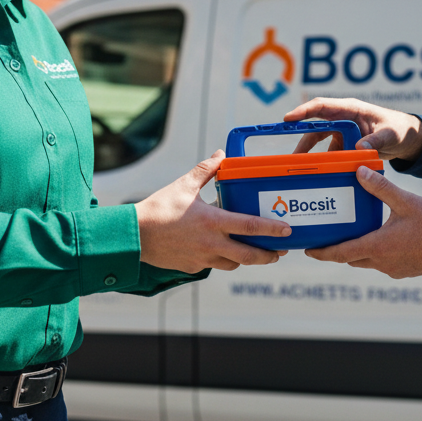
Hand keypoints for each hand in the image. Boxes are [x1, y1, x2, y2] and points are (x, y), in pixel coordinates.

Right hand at [135, 151, 290, 272]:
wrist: (134, 235)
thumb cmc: (159, 208)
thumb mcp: (184, 185)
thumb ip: (206, 169)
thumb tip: (221, 153)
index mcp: (213, 222)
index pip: (250, 227)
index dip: (272, 229)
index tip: (287, 230)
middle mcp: (212, 244)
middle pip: (249, 255)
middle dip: (268, 255)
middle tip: (280, 251)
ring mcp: (202, 259)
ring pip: (233, 264)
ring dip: (246, 259)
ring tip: (254, 252)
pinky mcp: (192, 267)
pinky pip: (213, 265)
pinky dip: (222, 259)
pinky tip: (222, 251)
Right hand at [284, 98, 421, 162]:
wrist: (408, 139)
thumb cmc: (399, 129)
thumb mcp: (389, 134)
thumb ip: (375, 140)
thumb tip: (359, 148)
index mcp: (350, 109)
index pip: (321, 107)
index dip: (303, 111)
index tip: (288, 119)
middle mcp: (343, 119)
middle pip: (316, 127)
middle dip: (302, 139)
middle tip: (291, 154)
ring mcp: (343, 132)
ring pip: (321, 142)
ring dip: (312, 153)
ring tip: (301, 167)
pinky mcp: (346, 144)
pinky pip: (332, 152)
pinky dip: (326, 161)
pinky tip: (321, 173)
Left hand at [305, 166, 421, 277]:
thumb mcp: (405, 201)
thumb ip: (380, 187)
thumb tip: (359, 170)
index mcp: (377, 246)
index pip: (341, 253)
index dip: (323, 252)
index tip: (308, 250)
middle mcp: (382, 262)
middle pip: (351, 259)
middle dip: (337, 250)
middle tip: (325, 238)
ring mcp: (394, 269)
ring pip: (367, 261)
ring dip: (357, 251)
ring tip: (350, 235)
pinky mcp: (405, 270)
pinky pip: (382, 263)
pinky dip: (374, 253)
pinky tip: (379, 238)